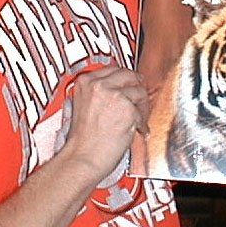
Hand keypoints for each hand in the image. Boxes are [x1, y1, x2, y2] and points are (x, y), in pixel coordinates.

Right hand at [61, 65, 148, 181]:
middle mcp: (99, 84)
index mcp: (85, 81)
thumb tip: (118, 88)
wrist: (82, 158)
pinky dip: (142, 121)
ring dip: (141, 104)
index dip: (123, 78)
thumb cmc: (82, 140)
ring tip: (137, 118)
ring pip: (139, 90)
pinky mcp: (128, 109)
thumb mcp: (83, 105)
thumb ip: (98, 92)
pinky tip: (135, 129)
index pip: (112, 68)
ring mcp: (114, 95)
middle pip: (128, 73)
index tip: (128, 82)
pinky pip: (143, 110)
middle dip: (135, 86)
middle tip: (138, 97)